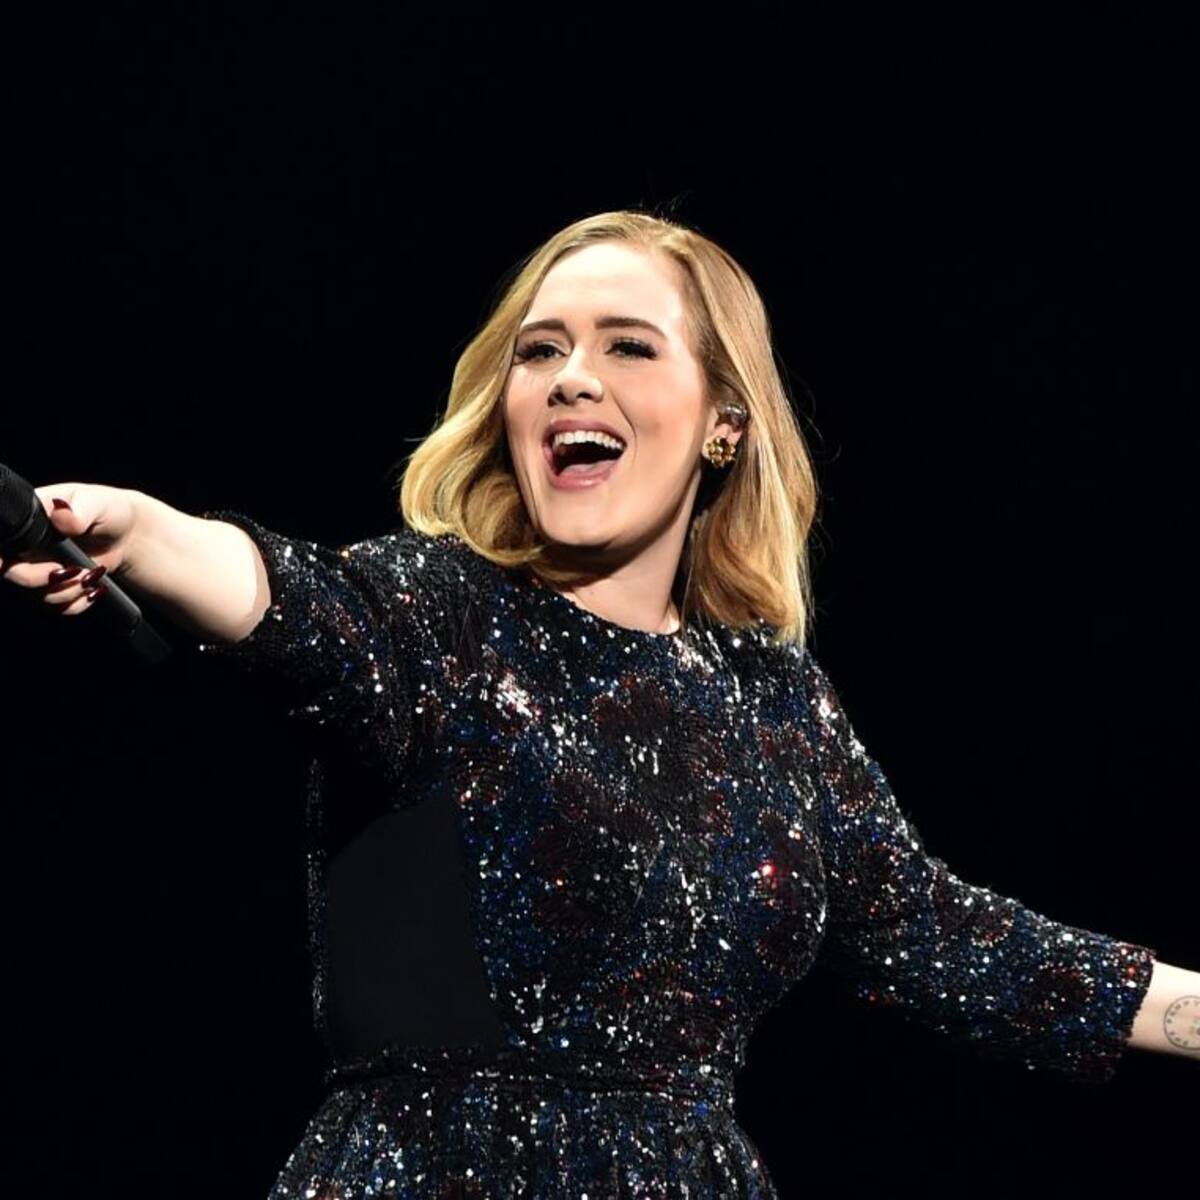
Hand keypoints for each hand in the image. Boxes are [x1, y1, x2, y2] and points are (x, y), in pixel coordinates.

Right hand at [0, 483, 140, 616]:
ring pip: (35, 594)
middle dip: (41, 579)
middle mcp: (27, 546)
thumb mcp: (96, 503)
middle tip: (73, 570)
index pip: (2, 542)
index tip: (14, 564)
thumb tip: (62, 513)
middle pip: (12, 573)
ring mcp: (40, 568)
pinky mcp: (55, 587)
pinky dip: (76, 604)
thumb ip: (78, 510)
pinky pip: (55, 608)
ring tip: (92, 575)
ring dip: (66, 592)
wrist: (128, 534)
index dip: (2, 558)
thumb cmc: (107, 509)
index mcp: (29, 520)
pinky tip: (93, 589)